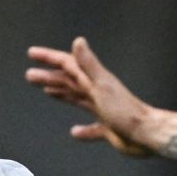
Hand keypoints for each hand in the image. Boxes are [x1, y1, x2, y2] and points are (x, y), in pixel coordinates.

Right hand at [25, 37, 159, 155]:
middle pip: (68, 81)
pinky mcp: (108, 128)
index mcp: (94, 80)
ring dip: (60, 94)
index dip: (49, 58)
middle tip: (30, 75)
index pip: (67, 64)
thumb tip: (78, 40)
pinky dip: (82, 130)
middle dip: (49, 76)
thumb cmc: (125, 110)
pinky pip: (91, 128)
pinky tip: (75, 132)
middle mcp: (97, 92)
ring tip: (45, 91)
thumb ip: (88, 64)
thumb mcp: (102, 85)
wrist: (146, 134)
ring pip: (76, 99)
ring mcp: (102, 109)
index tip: (32, 53)